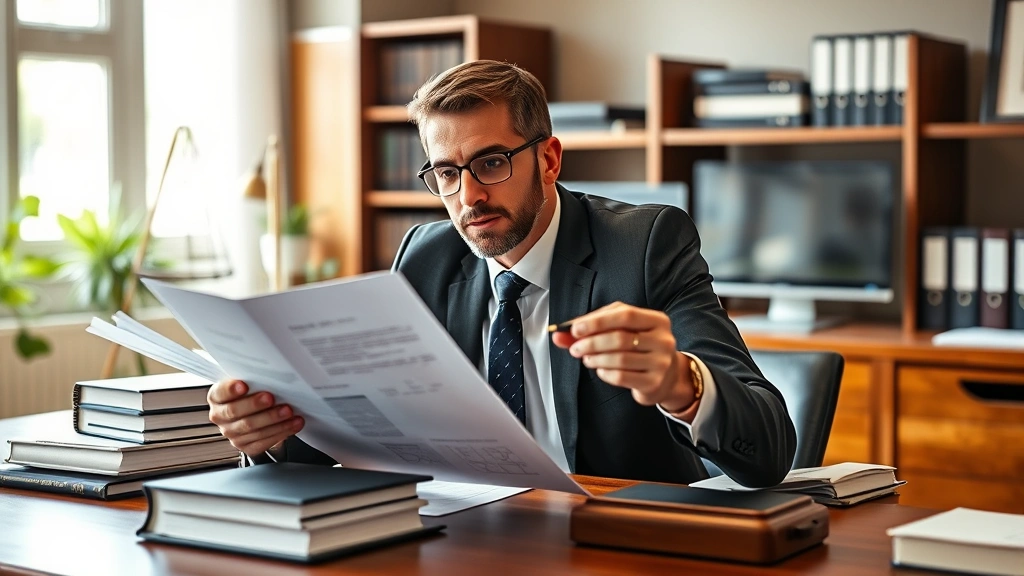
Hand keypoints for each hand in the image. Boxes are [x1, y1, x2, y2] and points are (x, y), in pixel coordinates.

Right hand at [208, 379, 304, 456]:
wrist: (256, 414)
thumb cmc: (252, 394)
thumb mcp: (249, 382)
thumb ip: (253, 379)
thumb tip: (268, 373)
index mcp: (217, 397)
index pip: (220, 392)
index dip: (230, 389)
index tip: (243, 385)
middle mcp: (220, 417)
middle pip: (234, 412)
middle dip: (255, 404)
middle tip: (270, 398)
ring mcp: (232, 434)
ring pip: (252, 428)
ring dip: (273, 419)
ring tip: (288, 411)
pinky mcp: (246, 446)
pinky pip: (263, 441)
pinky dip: (281, 431)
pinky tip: (293, 424)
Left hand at [551, 302, 697, 415]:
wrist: (666, 377)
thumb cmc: (639, 347)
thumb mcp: (620, 330)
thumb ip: (593, 328)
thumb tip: (559, 333)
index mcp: (656, 320)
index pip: (625, 315)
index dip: (597, 322)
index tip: (575, 329)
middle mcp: (663, 340)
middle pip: (620, 338)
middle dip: (592, 343)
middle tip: (575, 348)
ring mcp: (661, 362)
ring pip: (619, 359)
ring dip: (595, 358)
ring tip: (586, 358)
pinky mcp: (653, 382)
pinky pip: (621, 377)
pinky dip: (604, 372)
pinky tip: (600, 369)